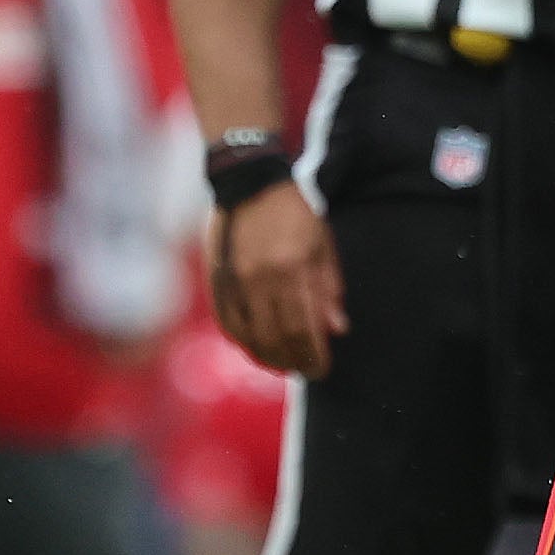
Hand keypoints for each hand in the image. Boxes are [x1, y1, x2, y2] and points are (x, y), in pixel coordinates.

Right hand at [212, 180, 349, 377]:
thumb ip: (329, 289)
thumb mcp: (322, 245)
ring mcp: (234, 280)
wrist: (249, 183)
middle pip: (274, 338)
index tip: (322, 369)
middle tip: (306, 371)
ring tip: (284, 365)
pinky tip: (257, 349)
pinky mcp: (217, 280)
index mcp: (290, 268)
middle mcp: (259, 278)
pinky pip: (227, 323)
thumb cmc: (294, 214)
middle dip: (292, 362)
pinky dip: (242, 342)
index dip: (312, 356)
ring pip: (248, 336)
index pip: (301, 328)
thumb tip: (337, 330)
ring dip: (267, 358)